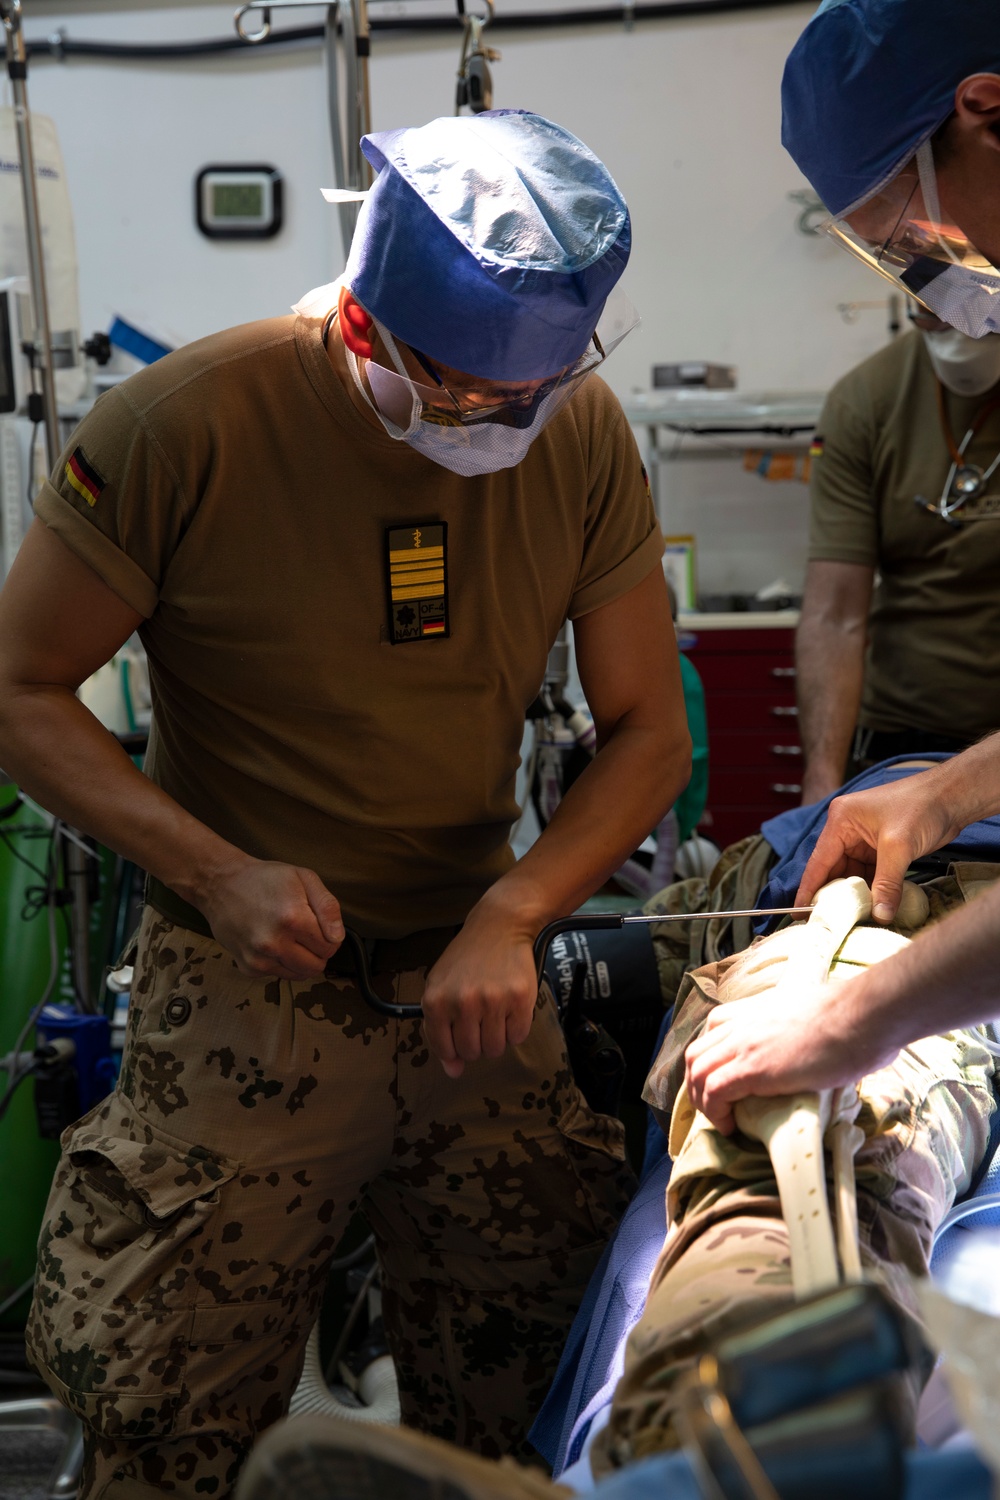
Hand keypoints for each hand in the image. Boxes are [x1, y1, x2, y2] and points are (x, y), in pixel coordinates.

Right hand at [197, 856, 344, 979]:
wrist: (221, 885)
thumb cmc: (264, 879)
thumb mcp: (303, 877)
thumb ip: (328, 907)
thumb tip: (337, 937)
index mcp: (294, 918)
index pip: (330, 947)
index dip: (329, 936)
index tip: (317, 925)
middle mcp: (276, 942)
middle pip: (317, 966)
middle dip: (317, 951)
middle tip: (305, 933)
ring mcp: (260, 958)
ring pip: (299, 975)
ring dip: (300, 960)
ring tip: (288, 937)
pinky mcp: (248, 967)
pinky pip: (278, 975)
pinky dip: (281, 963)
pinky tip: (271, 942)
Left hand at [421, 908, 538, 1078]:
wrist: (499, 926)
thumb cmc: (466, 959)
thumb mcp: (440, 988)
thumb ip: (439, 1031)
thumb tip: (453, 1072)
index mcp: (436, 1001)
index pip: (444, 1048)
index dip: (454, 1049)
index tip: (461, 1036)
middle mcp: (463, 1002)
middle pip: (472, 1052)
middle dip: (477, 1043)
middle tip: (481, 1021)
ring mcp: (493, 1001)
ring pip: (496, 1049)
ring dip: (497, 1038)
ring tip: (496, 1014)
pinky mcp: (520, 998)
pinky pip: (519, 1036)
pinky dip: (516, 1029)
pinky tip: (511, 1008)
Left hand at [684, 979, 897, 1133]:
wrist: (864, 1015)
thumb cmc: (855, 1017)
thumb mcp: (816, 1015)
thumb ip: (805, 1029)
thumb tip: (824, 1049)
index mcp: (756, 1008)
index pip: (714, 1028)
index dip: (712, 1058)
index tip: (723, 1081)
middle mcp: (742, 1023)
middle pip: (697, 1054)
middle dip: (698, 1085)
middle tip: (717, 1108)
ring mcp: (744, 1044)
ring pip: (698, 1072)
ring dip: (703, 1102)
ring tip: (722, 1121)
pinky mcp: (752, 1068)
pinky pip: (714, 1091)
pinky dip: (715, 1112)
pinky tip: (731, 1127)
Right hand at [796, 772, 955, 921]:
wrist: (952, 796)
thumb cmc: (922, 806)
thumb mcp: (899, 846)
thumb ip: (887, 883)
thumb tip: (880, 915)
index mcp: (841, 820)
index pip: (819, 861)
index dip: (809, 889)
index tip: (799, 914)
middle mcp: (847, 830)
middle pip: (833, 870)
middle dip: (833, 896)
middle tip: (827, 923)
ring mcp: (864, 840)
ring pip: (852, 875)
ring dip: (854, 896)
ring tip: (849, 921)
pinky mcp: (881, 849)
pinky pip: (869, 875)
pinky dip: (870, 891)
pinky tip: (871, 908)